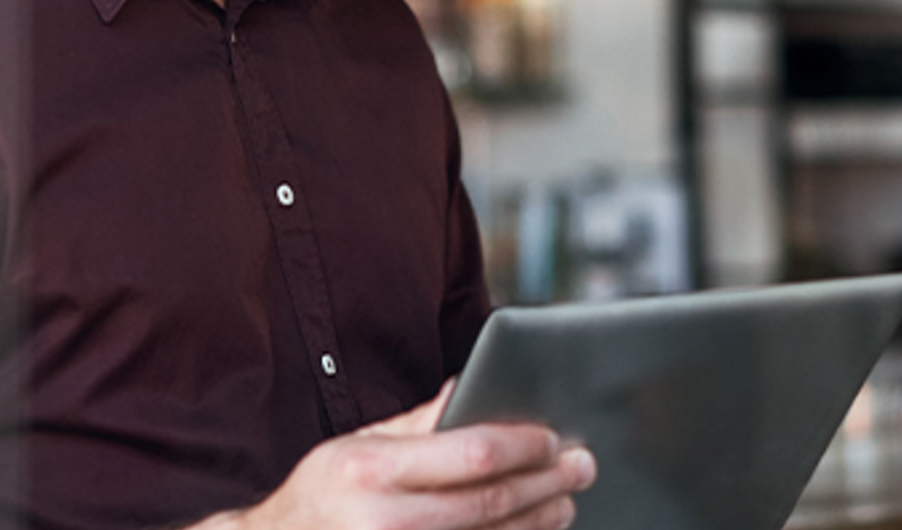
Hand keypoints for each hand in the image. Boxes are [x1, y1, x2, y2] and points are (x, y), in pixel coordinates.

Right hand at [225, 381, 595, 529]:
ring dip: (540, 521)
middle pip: (492, 501)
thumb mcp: (355, 445)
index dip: (522, 445)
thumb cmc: (320, 497)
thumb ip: (417, 421)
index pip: (470, 454)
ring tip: (564, 500)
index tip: (553, 436)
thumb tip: (469, 386)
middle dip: (547, 482)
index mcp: (373, 470)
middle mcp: (387, 521)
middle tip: (582, 466)